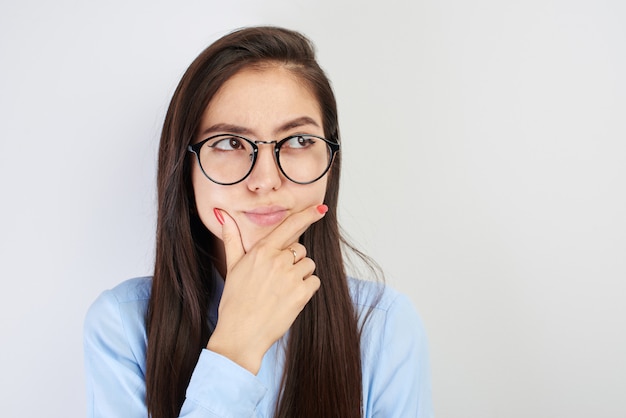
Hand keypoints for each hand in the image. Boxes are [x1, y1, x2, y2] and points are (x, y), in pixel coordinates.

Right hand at [206, 204, 326, 373]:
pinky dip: (306, 290)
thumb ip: (232, 238)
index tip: (321, 209)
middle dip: (293, 262)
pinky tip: (289, 299)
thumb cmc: (235, 301)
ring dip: (300, 276)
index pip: (290, 226)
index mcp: (262, 251)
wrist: (240, 335)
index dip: (307, 216)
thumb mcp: (232, 267)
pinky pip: (314, 282)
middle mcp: (277, 260)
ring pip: (308, 266)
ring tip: (281, 291)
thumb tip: (222, 214)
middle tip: (276, 280)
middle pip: (300, 250)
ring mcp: (290, 277)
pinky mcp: (301, 294)